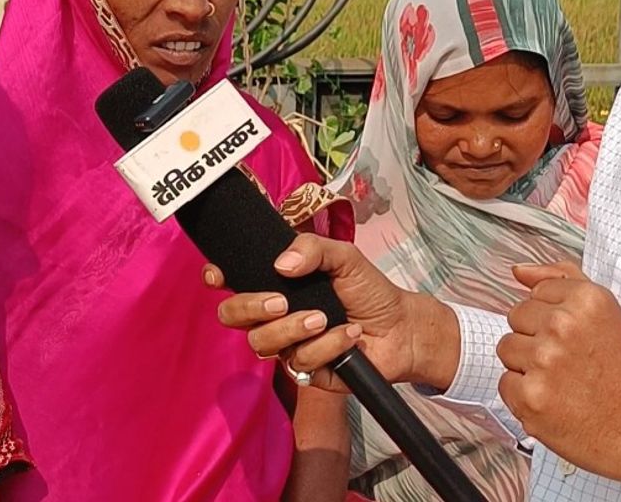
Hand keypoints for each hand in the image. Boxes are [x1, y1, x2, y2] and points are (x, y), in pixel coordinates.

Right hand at [206, 233, 460, 391]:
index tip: (219, 276)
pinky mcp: (304, 371)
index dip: (218, 277)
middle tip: (281, 301)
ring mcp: (286, 343)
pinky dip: (327, 346)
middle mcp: (274, 314)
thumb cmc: (369, 289)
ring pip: (262, 342)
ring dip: (293, 328)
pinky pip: (299, 362)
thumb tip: (280, 265)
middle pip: (233, 315)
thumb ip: (313, 249)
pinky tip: (350, 335)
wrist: (401, 328)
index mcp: (277, 282)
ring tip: (323, 318)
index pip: (234, 280)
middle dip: (250, 307)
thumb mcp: (345, 257)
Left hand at [497, 261, 620, 486]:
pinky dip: (523, 396)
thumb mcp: (605, 312)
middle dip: (536, 338)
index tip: (573, 339)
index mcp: (585, 299)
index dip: (551, 319)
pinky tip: (553, 401)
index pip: (535, 294)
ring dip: (526, 366)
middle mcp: (563, 325)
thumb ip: (560, 280)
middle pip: (516, 318)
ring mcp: (544, 361)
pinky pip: (505, 383)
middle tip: (568, 362)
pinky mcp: (531, 396)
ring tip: (560, 381)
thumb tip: (518, 271)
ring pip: (506, 348)